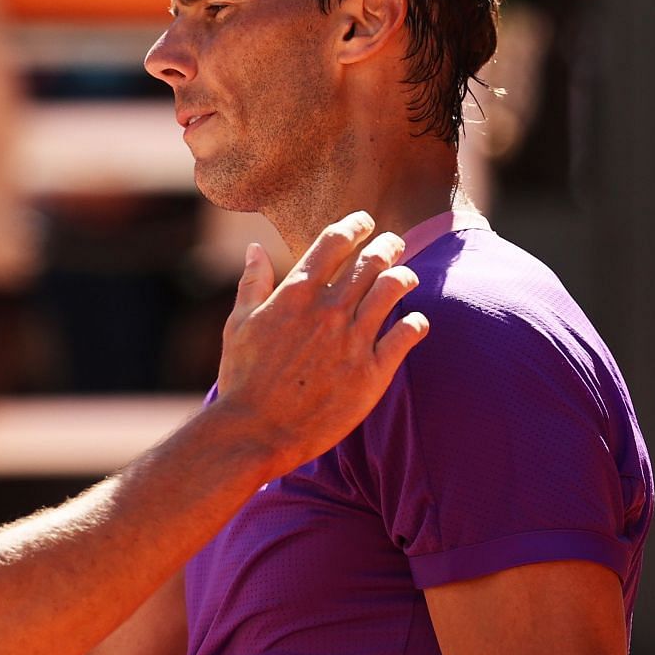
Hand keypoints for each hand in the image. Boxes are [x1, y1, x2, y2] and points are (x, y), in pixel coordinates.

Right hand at [215, 212, 426, 473]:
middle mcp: (329, 310)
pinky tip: (416, 322)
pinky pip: (406, 336)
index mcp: (296, 293)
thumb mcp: (238, 324)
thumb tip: (256, 247)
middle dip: (386, 244)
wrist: (255, 432)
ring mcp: (353, 340)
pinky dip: (416, 323)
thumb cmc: (242, 379)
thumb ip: (252, 282)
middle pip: (370, 260)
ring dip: (404, 276)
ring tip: (407, 276)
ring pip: (393, 289)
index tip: (363, 221)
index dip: (354, 225)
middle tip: (393, 243)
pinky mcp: (371, 373)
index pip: (334, 242)